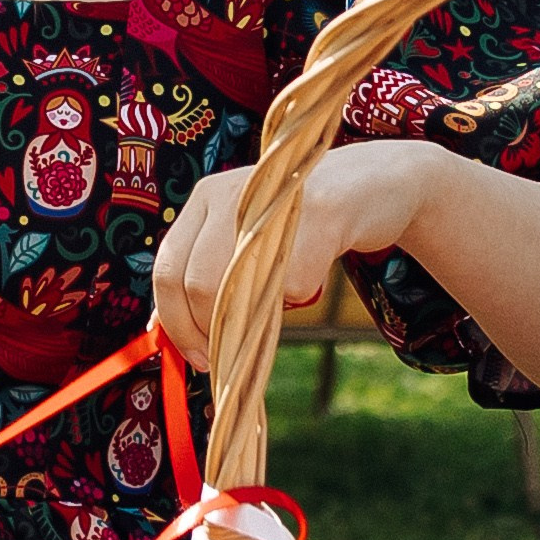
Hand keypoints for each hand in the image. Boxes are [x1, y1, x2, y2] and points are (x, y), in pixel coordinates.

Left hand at [152, 142, 441, 367]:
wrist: (374, 184)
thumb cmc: (304, 224)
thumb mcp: (247, 239)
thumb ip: (207, 272)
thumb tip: (164, 332)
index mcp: (206, 199)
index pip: (166, 268)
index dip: (174, 321)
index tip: (195, 356)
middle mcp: (229, 194)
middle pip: (194, 281)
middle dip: (207, 330)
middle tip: (227, 354)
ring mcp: (271, 203)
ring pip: (233, 284)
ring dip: (251, 317)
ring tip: (275, 309)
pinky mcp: (316, 216)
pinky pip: (293, 284)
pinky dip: (302, 295)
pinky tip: (315, 273)